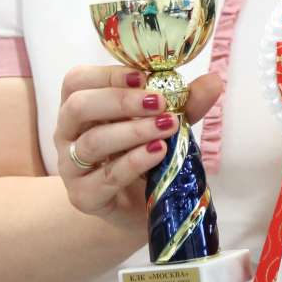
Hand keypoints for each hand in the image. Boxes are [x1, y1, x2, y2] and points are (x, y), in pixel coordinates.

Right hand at [54, 66, 223, 218]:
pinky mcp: (84, 197)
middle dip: (122, 101)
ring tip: (168, 127)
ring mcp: (71, 168)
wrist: (141, 207)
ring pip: (92, 142)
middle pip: (78, 107)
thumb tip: (214, 81)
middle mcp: (68, 134)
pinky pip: (106, 176)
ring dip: (133, 131)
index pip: (78, 80)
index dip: (107, 74)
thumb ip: (185, 103)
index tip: (143, 76)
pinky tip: (159, 152)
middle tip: (160, 102)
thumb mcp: (167, 124)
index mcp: (81, 107)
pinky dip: (135, 161)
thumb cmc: (146, 156)